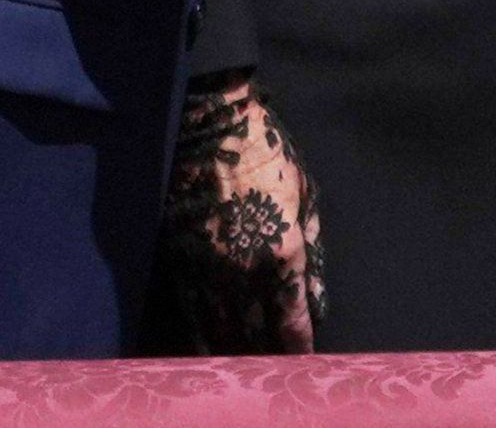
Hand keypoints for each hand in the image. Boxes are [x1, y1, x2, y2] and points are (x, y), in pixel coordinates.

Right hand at [153, 69, 324, 352]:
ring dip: (233, 349)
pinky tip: (209, 345)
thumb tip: (318, 294)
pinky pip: (189, 311)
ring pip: (219, 328)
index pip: (291, 319)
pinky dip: (200, 332)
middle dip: (266, 352)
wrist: (211, 127)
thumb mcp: (307, 195)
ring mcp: (206, 268)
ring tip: (244, 364)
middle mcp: (243, 270)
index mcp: (283, 253)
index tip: (303, 358)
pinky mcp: (177, 260)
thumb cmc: (269, 155)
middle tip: (275, 368)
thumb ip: (314, 248)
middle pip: (255, 332)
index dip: (297, 344)